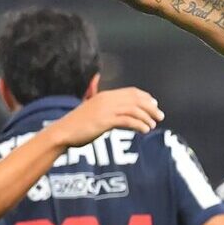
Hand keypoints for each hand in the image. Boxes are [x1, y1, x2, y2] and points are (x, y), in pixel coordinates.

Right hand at [48, 88, 164, 146]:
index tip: (155, 104)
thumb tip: (121, 116)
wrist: (63, 132)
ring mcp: (106, 109)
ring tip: (152, 126)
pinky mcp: (105, 121)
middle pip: (136, 99)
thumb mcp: (93, 112)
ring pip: (134, 109)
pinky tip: (145, 130)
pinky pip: (128, 120)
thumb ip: (107, 110)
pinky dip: (139, 125)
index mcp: (105, 95)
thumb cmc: (77, 125)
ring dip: (147, 117)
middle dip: (151, 107)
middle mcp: (107, 99)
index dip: (145, 97)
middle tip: (160, 116)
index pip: (131, 92)